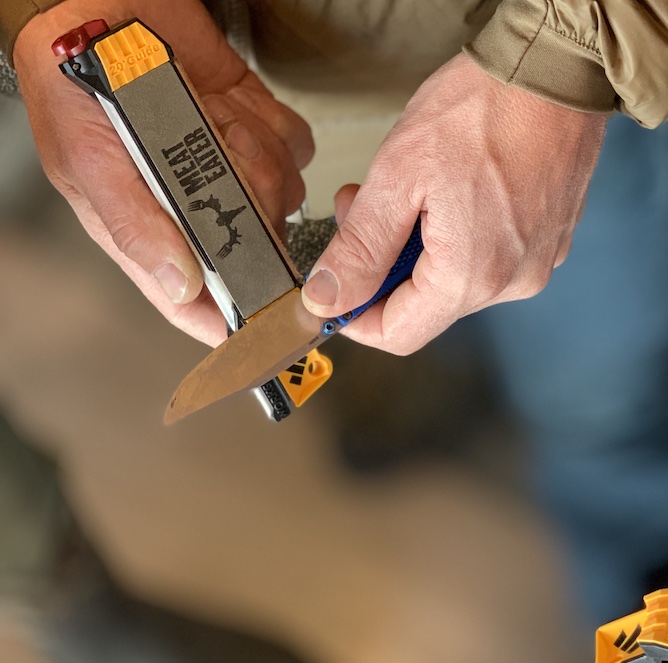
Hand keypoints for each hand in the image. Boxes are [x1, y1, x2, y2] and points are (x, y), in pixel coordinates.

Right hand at [15, 0, 312, 345]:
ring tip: (211, 116)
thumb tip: (178, 285)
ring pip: (283, 190)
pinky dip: (272, 121)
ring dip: (254, 151)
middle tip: (217, 153)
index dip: (234, 322)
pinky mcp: (258, 127)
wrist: (103, 4)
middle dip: (248, 202)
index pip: (198, 299)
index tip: (269, 330)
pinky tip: (232, 101)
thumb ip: (133, 225)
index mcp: (151, 227)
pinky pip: (296, 144)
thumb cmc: (77, 85)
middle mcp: (198, 206)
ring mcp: (232, 166)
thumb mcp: (88, 160)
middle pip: (259, 243)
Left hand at [300, 53, 605, 354]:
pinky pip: (491, 256)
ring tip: (412, 187)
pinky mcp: (551, 239)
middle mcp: (512, 281)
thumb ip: (359, 248)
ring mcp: (538, 261)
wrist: (553, 71)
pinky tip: (454, 187)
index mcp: (471, 276)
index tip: (333, 284)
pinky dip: (460, 234)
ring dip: (421, 246)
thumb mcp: (398, 175)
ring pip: (457, 280)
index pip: (399, 334)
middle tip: (363, 206)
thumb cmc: (483, 109)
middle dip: (384, 265)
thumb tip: (328, 298)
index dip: (354, 316)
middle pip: (427, 305)